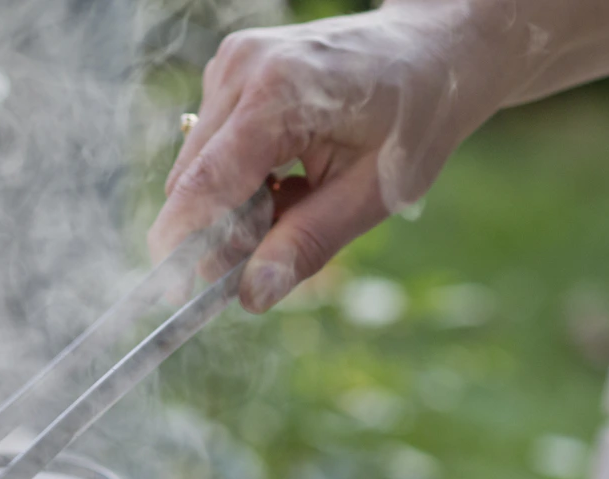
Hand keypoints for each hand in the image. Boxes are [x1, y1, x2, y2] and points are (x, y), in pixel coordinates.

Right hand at [149, 1, 517, 312]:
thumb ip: (308, 243)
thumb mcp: (373, 193)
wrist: (433, 52)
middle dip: (220, 232)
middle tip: (271, 256)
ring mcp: (233, 64)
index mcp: (280, 93)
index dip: (181, 245)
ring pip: (198, 168)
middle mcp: (244, 69)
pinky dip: (242, 177)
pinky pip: (213, 147)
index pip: (204, 183)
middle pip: (192, 181)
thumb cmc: (414, 119)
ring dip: (236, 205)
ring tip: (299, 197)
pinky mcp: (231, 70)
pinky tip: (288, 172)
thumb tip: (250, 296)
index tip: (175, 296)